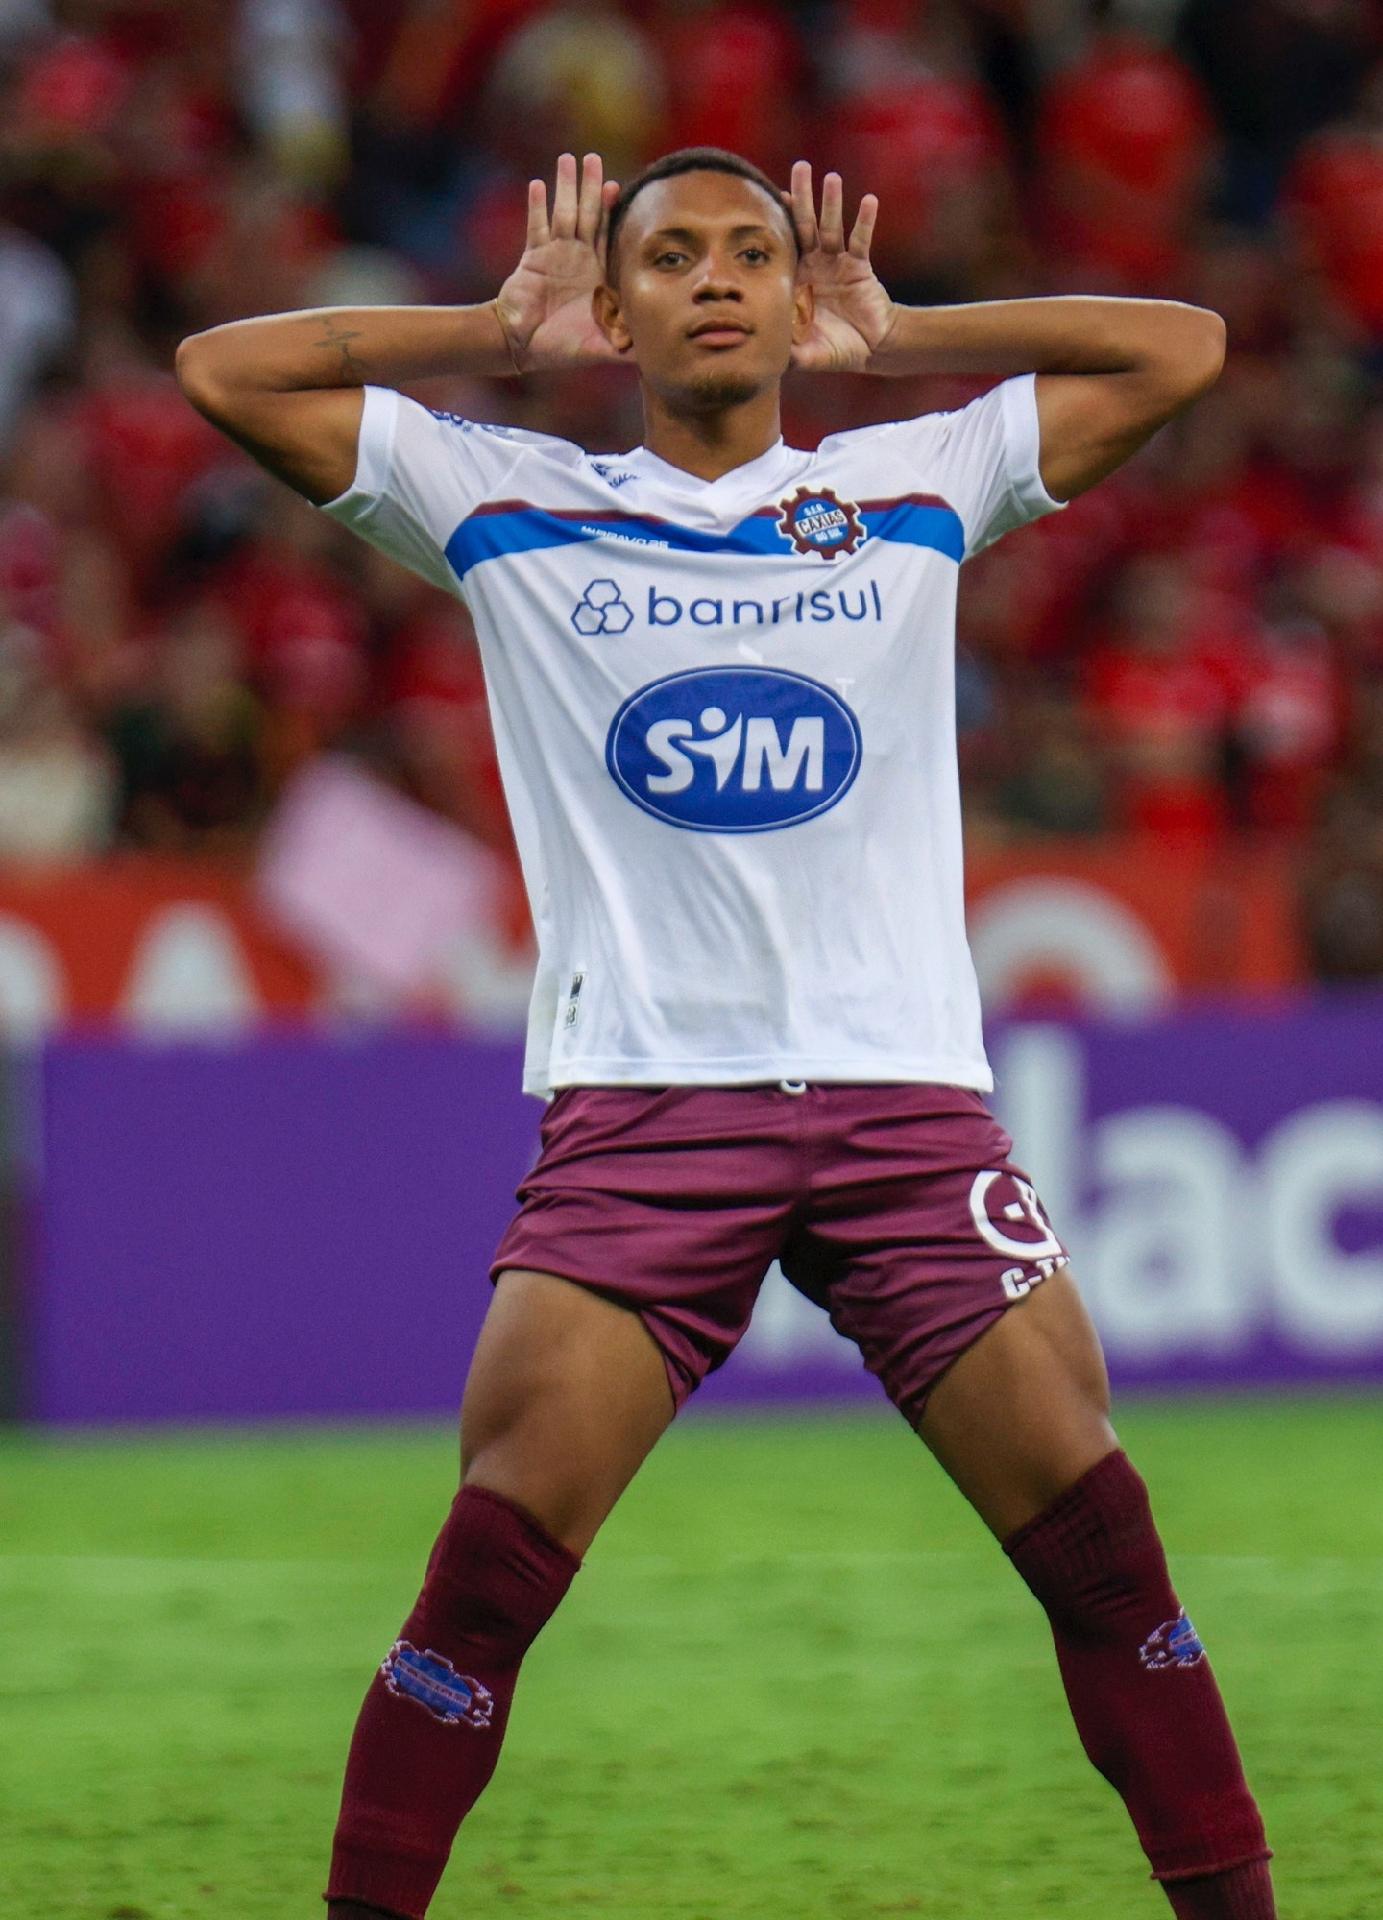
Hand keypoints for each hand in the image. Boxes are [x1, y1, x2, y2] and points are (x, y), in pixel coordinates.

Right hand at [494, 152, 624, 372]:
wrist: (522, 347)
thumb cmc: (560, 349)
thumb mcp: (600, 348)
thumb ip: (626, 347)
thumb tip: (655, 352)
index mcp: (596, 276)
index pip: (608, 237)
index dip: (612, 212)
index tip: (618, 187)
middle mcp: (577, 260)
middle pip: (587, 215)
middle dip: (590, 187)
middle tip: (593, 158)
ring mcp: (554, 255)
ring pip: (562, 214)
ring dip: (565, 187)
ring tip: (568, 159)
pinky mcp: (533, 258)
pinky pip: (536, 228)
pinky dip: (537, 207)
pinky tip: (539, 185)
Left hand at [786, 162, 895, 372]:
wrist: (871, 348)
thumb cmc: (836, 349)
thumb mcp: (809, 355)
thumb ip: (788, 354)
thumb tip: (765, 358)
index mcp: (796, 281)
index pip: (783, 245)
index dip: (778, 223)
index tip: (768, 198)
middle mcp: (815, 265)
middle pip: (806, 224)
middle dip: (803, 196)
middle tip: (799, 167)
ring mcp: (837, 262)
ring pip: (832, 226)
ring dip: (832, 203)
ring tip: (831, 178)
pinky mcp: (860, 266)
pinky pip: (862, 240)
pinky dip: (865, 221)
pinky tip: (869, 200)